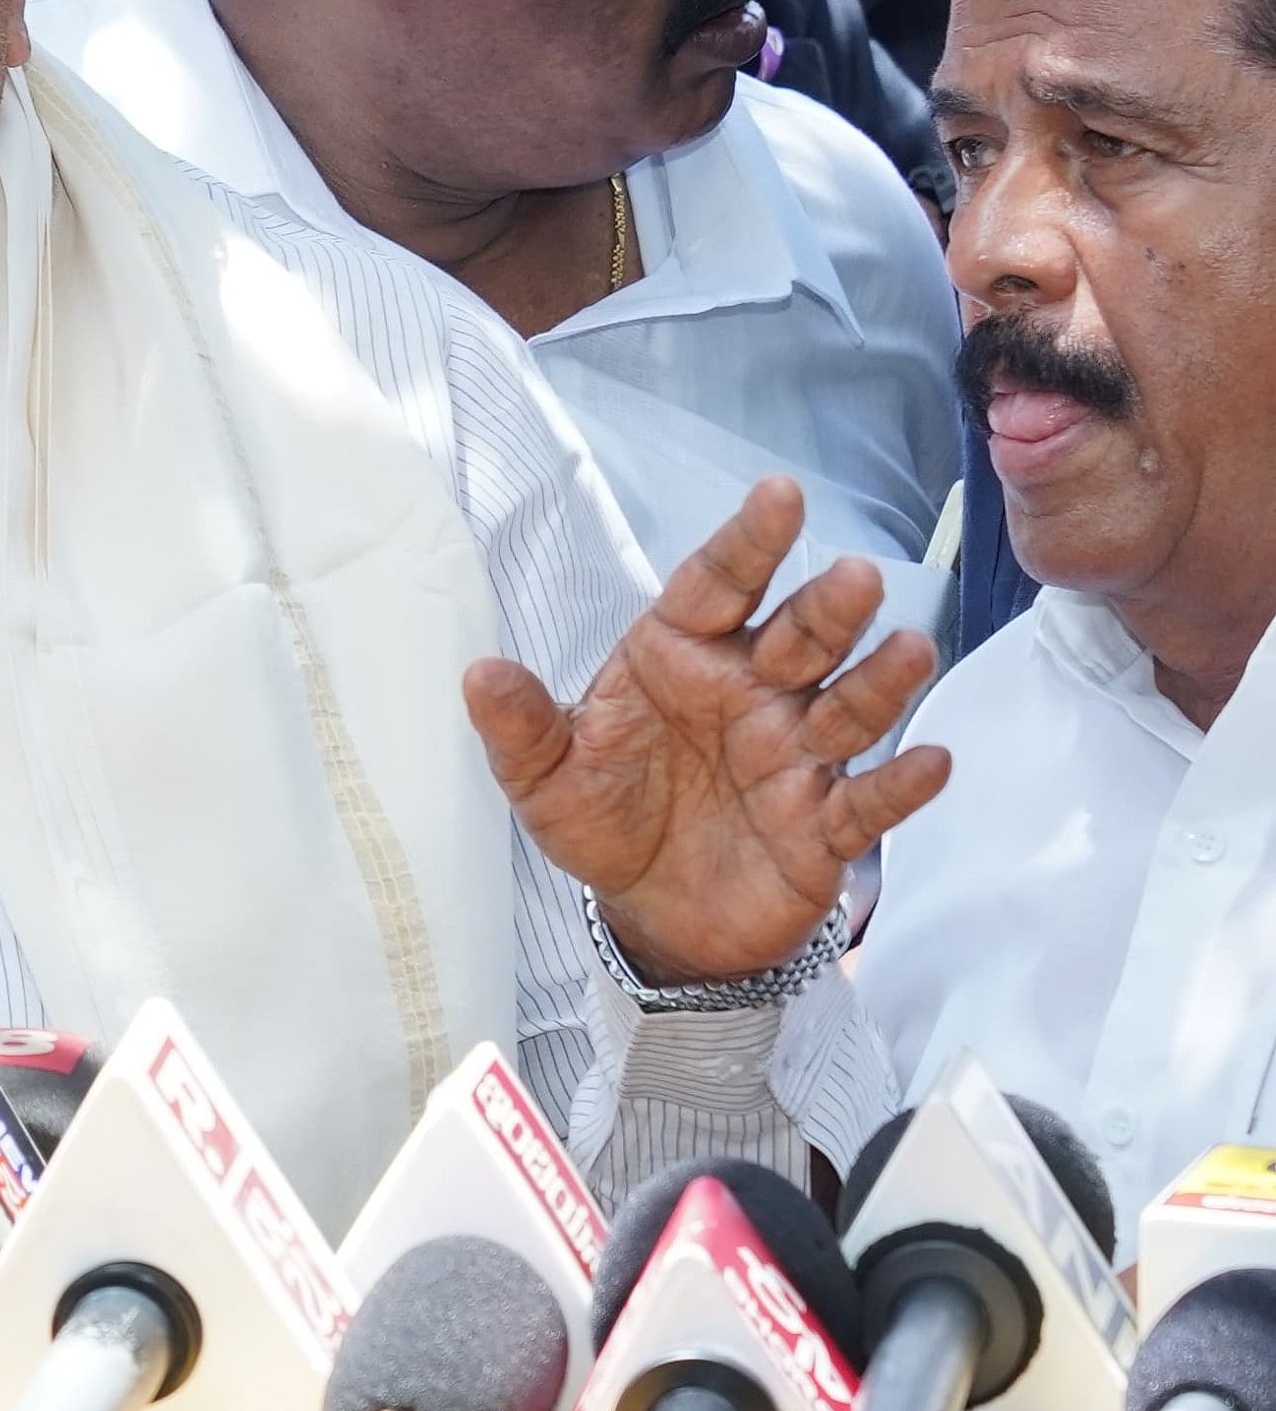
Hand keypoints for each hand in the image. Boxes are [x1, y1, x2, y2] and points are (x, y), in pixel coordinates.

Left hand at [466, 475, 952, 985]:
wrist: (650, 916)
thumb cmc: (604, 820)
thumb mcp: (544, 776)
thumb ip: (520, 725)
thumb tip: (478, 674)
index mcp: (681, 659)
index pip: (717, 586)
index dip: (749, 542)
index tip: (780, 494)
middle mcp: (751, 694)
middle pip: (798, 638)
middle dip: (827, 608)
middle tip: (854, 576)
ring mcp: (795, 756)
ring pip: (849, 707)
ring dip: (880, 680)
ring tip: (908, 650)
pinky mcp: (825, 826)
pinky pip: (870, 800)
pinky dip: (901, 784)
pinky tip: (931, 762)